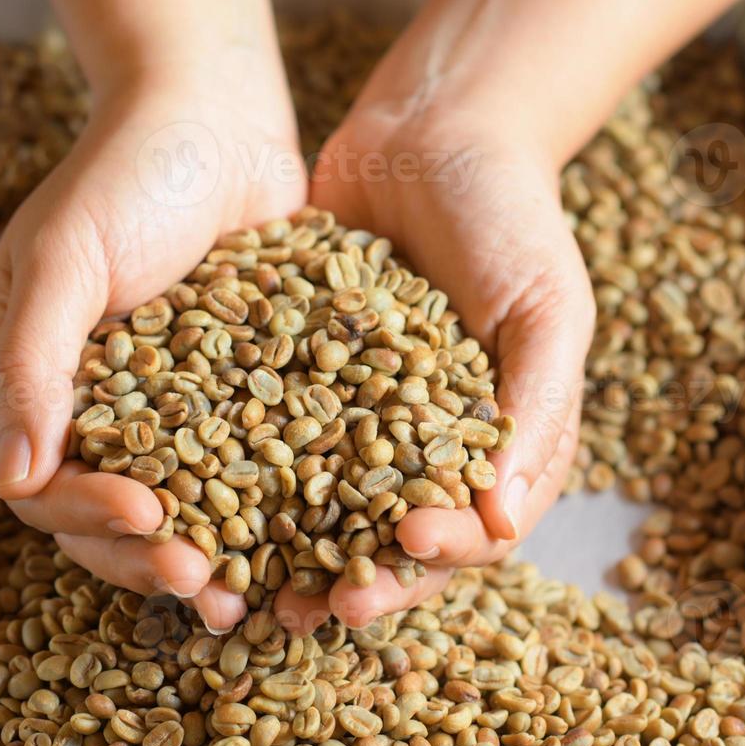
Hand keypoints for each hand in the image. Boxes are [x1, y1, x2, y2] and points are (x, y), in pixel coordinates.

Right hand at [0, 75, 304, 632]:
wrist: (216, 119)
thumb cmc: (126, 176)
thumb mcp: (65, 256)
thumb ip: (31, 362)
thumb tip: (13, 480)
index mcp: (24, 385)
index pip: (40, 488)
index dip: (90, 517)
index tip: (151, 519)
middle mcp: (85, 414)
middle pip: (101, 523)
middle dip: (149, 560)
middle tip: (206, 584)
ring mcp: (157, 416)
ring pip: (169, 516)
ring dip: (202, 560)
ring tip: (244, 601)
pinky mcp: (225, 407)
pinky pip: (233, 479)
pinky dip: (258, 522)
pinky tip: (295, 553)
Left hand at [277, 104, 595, 632]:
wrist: (432, 133)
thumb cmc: (510, 216)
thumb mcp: (545, 305)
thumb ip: (535, 407)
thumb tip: (505, 519)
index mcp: (497, 448)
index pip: (475, 533)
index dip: (440, 557)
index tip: (401, 551)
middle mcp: (423, 451)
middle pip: (391, 546)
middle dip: (355, 583)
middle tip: (310, 613)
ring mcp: (356, 423)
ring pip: (322, 515)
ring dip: (290, 561)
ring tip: (247, 595)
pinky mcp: (297, 387)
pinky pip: (267, 448)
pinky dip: (239, 486)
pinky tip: (199, 508)